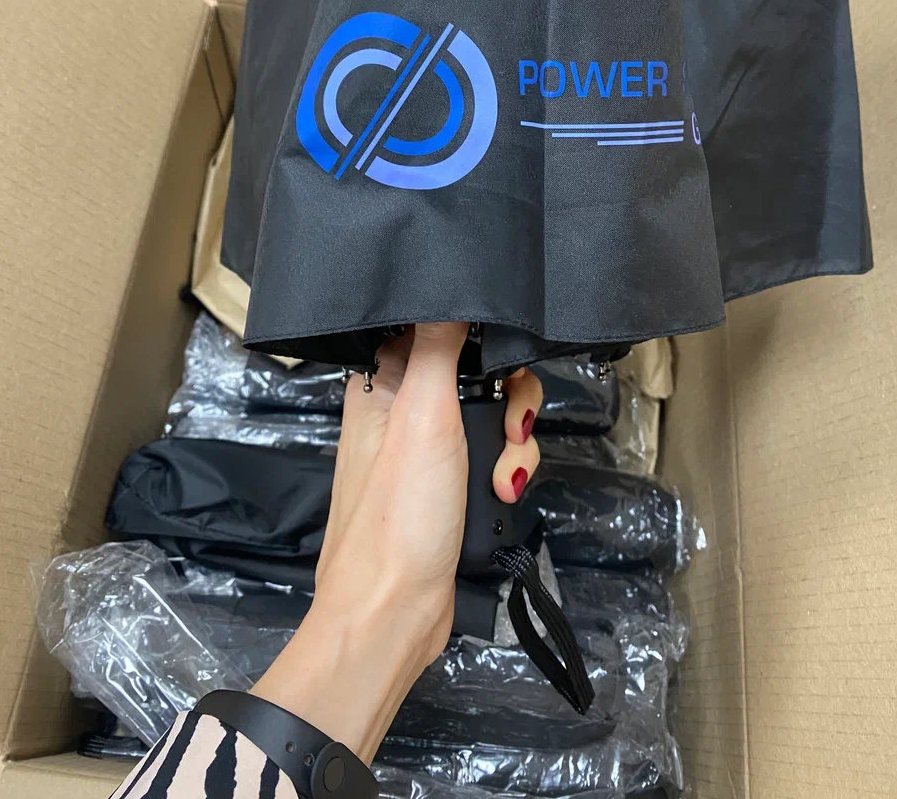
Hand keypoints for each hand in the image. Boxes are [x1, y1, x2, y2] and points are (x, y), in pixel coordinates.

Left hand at [250, 322, 542, 762]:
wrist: (393, 614)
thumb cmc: (398, 514)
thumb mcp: (421, 414)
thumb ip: (436, 344)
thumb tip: (448, 281)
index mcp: (382, 381)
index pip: (434, 325)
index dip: (475, 332)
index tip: (501, 351)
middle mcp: (403, 408)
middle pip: (478, 369)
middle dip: (510, 398)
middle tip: (512, 428)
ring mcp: (429, 450)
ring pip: (494, 415)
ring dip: (515, 441)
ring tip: (507, 475)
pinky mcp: (451, 485)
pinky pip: (494, 457)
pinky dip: (508, 472)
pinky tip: (504, 493)